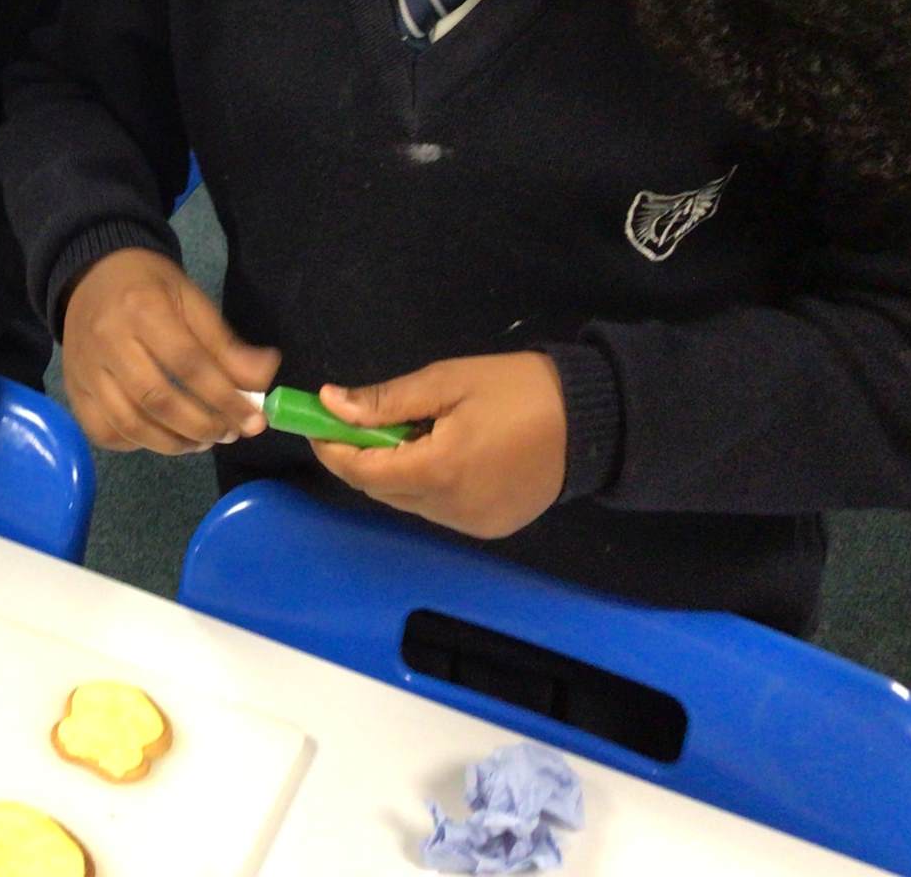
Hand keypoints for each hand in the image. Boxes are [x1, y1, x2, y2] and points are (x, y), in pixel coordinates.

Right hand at [60, 248, 278, 454]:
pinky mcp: (74, 389)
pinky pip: (102, 431)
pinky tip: (160, 437)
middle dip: (201, 426)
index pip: (189, 364)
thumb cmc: (148, 286)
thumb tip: (262, 381)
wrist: (90, 275)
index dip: (225, 398)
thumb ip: (225, 343)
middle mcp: (109, 341)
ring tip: (201, 441)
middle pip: (157, 399)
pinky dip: (135, 445)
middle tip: (228, 433)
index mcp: (143, 309)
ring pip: (128, 423)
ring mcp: (86, 369)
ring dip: (172, 443)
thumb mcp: (191, 299)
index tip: (253, 421)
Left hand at [311, 354, 567, 539]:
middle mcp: (450, 509)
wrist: (595, 421)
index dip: (332, 448)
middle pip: (380, 489)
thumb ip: (386, 400)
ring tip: (409, 432)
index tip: (315, 423)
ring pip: (406, 502)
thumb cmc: (519, 390)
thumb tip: (330, 403)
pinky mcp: (490, 528)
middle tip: (356, 421)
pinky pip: (437, 510)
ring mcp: (471, 525)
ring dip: (392, 471)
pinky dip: (424, 486)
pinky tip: (440, 455)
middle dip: (359, 457)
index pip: (361, 470)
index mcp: (438, 471)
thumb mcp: (447, 382)